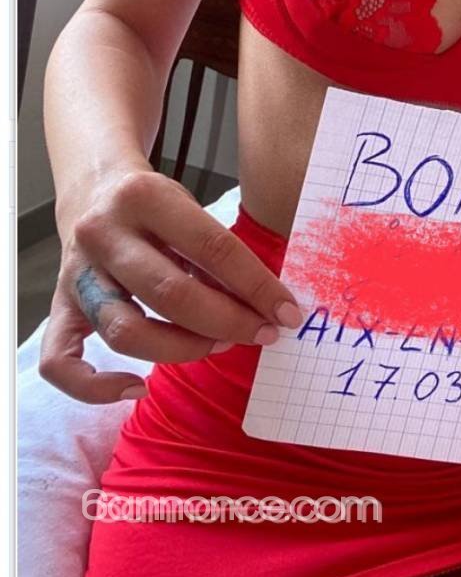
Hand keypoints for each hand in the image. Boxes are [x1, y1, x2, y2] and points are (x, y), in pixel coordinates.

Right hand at [39, 169, 302, 403]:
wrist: (92, 188)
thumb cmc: (153, 206)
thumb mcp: (188, 207)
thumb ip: (216, 252)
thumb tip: (268, 304)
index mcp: (145, 197)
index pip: (212, 247)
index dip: (256, 285)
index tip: (286, 312)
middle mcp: (104, 234)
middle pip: (169, 293)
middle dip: (226, 321)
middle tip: (262, 333)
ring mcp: (75, 274)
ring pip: (124, 331)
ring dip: (181, 349)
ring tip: (219, 344)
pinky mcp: (58, 306)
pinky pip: (61, 363)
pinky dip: (96, 387)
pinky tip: (138, 388)